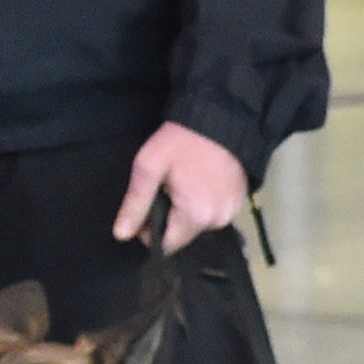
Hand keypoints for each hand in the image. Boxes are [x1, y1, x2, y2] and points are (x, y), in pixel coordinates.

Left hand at [115, 124, 246, 252]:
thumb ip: (135, 204)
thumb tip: (122, 235)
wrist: (222, 118)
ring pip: (200, 222)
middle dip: (171, 216)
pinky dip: (206, 201)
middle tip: (167, 185)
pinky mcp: (242, 199)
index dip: (150, 231)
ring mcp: (233, 210)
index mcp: (195, 216)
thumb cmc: (182, 141)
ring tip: (186, 180)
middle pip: (184, 233)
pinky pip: (216, 211)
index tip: (148, 205)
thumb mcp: (149, 168)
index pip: (167, 246)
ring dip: (189, 209)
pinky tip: (202, 179)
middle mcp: (218, 220)